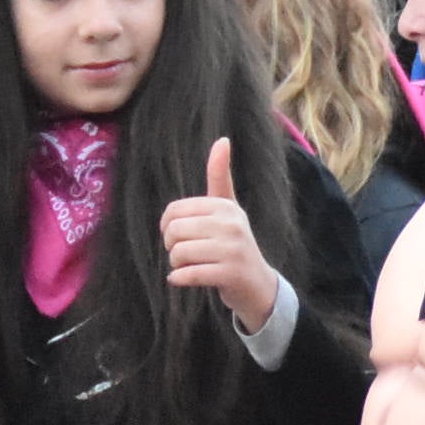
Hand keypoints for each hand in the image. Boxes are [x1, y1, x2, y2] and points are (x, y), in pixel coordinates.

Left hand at [160, 137, 277, 330]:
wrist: (257, 284)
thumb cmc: (233, 243)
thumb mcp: (229, 209)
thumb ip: (220, 177)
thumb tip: (222, 140)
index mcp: (226, 206)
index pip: (175, 210)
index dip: (166, 226)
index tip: (177, 234)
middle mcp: (232, 224)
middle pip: (175, 231)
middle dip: (171, 246)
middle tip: (183, 253)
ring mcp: (233, 249)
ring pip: (179, 253)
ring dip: (175, 264)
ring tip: (187, 266)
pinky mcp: (230, 273)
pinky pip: (189, 274)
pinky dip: (178, 279)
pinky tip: (181, 279)